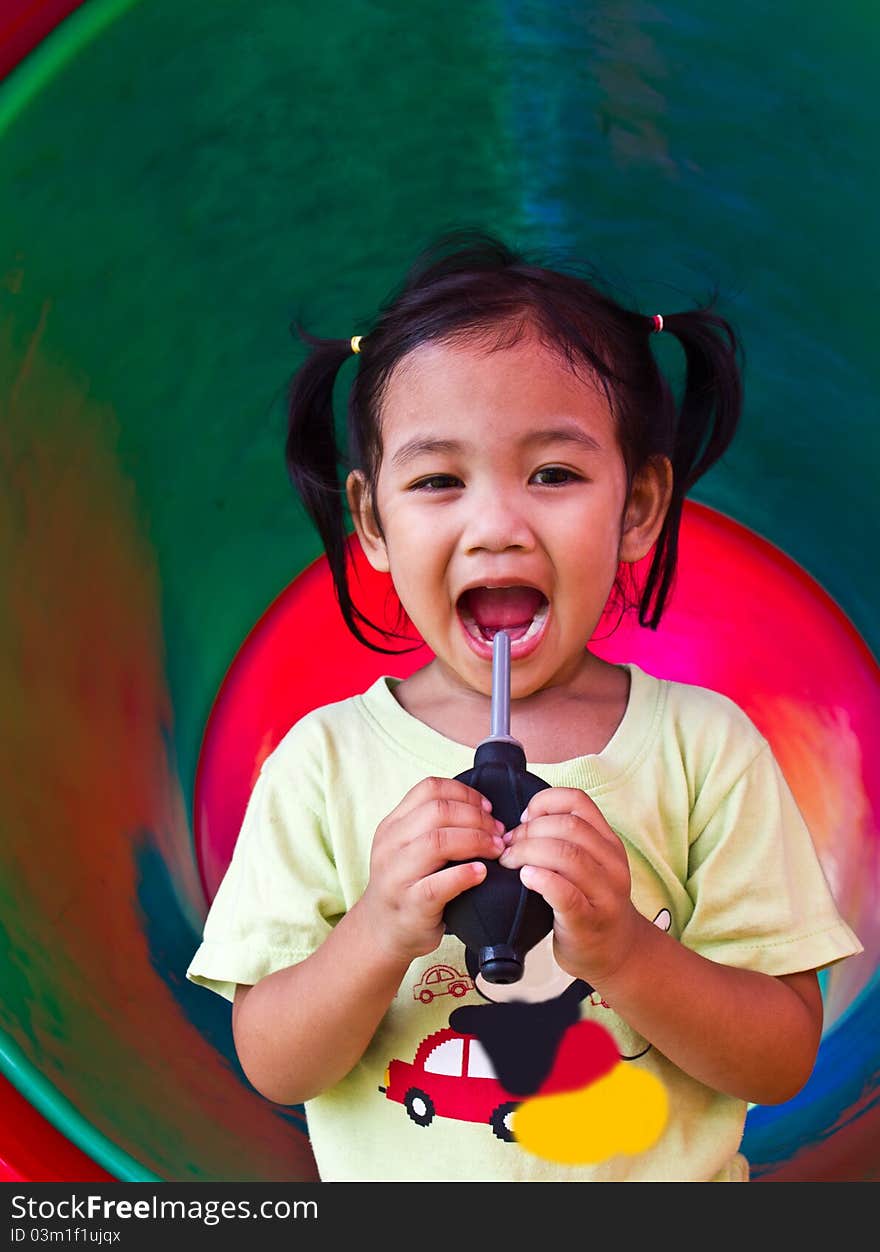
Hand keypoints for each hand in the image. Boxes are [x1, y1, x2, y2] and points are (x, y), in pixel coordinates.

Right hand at [358, 776, 505, 965]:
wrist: (383, 931)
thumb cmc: (408, 885)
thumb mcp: (409, 847)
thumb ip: (433, 827)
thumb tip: (485, 811)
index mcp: (393, 825)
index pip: (429, 788)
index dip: (465, 793)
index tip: (487, 807)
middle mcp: (390, 845)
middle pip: (437, 811)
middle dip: (476, 817)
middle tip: (498, 832)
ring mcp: (397, 875)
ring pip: (437, 842)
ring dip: (475, 841)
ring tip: (495, 850)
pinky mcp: (410, 904)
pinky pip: (438, 884)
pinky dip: (464, 874)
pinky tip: (482, 872)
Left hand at [498, 786, 639, 984]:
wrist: (616, 952)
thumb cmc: (589, 903)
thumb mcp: (588, 864)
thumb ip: (565, 841)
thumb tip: (520, 824)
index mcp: (608, 842)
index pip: (577, 800)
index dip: (543, 803)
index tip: (524, 820)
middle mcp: (611, 862)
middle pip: (568, 826)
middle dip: (529, 831)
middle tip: (507, 846)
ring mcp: (604, 893)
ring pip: (567, 855)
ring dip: (528, 852)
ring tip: (510, 862)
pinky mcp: (589, 921)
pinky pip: (565, 893)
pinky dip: (541, 880)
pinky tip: (525, 878)